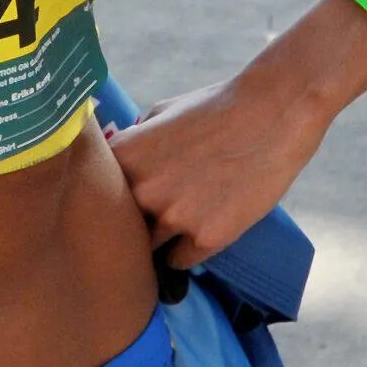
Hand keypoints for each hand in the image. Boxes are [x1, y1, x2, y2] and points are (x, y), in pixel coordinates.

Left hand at [107, 73, 334, 269]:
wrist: (274, 112)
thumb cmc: (218, 106)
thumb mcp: (162, 112)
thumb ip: (134, 143)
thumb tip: (119, 164)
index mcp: (124, 156)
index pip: (93, 196)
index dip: (103, 202)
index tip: (112, 207)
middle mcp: (142, 190)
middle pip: (118, 229)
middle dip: (129, 226)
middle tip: (142, 225)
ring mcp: (175, 217)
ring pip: (148, 250)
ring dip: (158, 242)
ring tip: (173, 229)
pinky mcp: (208, 238)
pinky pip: (180, 260)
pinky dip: (186, 251)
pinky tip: (199, 231)